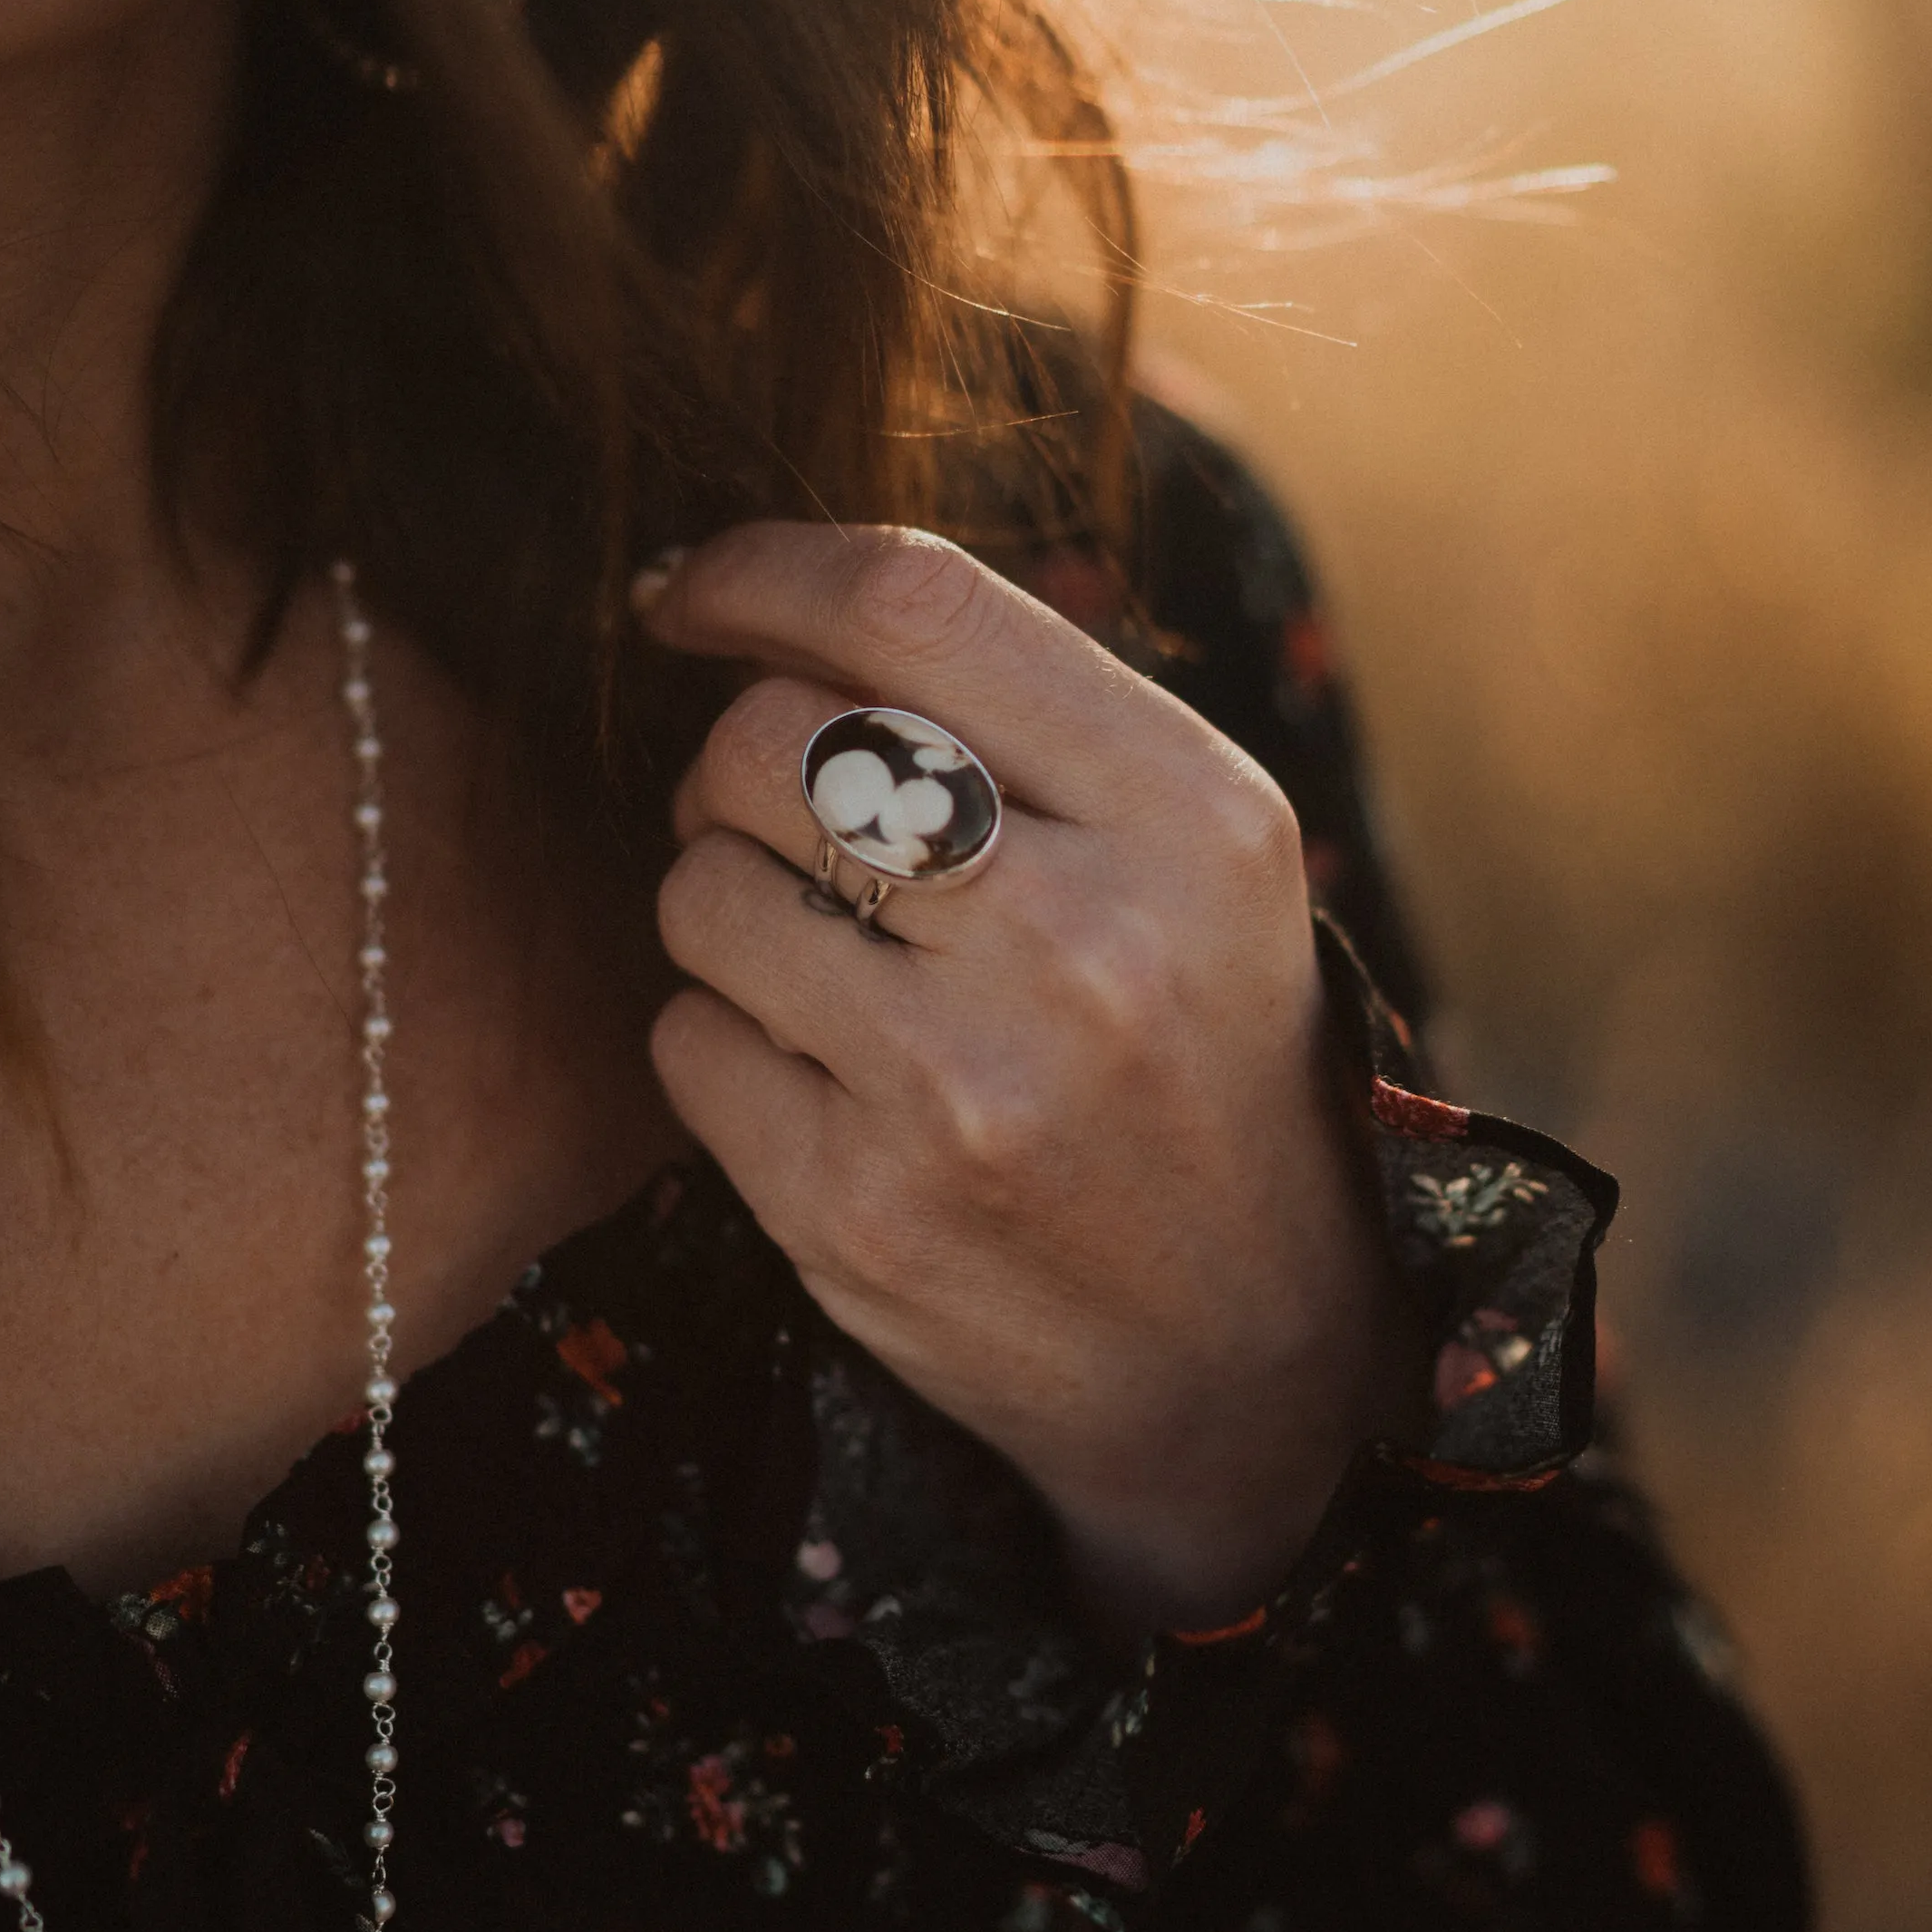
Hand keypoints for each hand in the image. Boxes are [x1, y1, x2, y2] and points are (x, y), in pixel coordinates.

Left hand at [639, 523, 1415, 1626]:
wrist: (1246, 1362)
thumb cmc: (1200, 1060)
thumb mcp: (1201, 860)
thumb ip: (1033, 714)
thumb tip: (771, 596)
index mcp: (1190, 818)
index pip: (913, 608)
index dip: (760, 570)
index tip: (688, 590)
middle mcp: (1083, 941)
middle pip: (767, 739)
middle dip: (734, 763)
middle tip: (786, 822)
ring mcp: (961, 1087)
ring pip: (698, 888)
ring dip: (726, 906)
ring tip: (829, 967)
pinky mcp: (856, 1209)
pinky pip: (685, 1041)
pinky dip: (724, 1043)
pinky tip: (825, 1081)